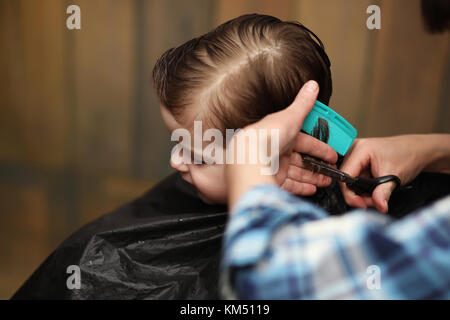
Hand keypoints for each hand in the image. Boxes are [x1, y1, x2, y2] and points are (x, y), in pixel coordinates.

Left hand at [227, 80, 332, 206]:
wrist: (248, 161)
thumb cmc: (265, 138)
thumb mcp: (289, 117)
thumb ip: (302, 104)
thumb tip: (312, 86)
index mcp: (279, 134)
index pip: (304, 141)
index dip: (319, 148)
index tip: (332, 154)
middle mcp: (275, 151)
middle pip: (301, 159)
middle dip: (317, 165)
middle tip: (330, 170)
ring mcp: (273, 168)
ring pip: (297, 173)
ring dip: (313, 177)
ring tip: (326, 181)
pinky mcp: (271, 182)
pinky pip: (289, 185)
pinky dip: (301, 187)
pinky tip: (312, 189)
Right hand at [339, 135, 429, 212]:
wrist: (416, 150)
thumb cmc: (407, 156)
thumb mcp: (395, 177)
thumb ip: (384, 193)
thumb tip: (379, 206)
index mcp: (360, 149)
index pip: (345, 175)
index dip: (350, 193)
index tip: (362, 204)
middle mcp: (354, 149)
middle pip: (345, 178)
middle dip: (357, 194)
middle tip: (373, 201)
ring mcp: (355, 154)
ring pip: (349, 179)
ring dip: (360, 192)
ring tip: (375, 196)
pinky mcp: (358, 160)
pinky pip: (354, 177)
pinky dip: (362, 187)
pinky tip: (373, 189)